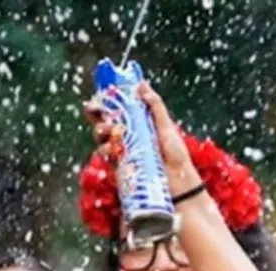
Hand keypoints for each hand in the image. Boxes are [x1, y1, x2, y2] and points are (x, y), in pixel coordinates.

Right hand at [83, 84, 201, 195]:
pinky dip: (105, 150)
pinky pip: (107, 157)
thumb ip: (155, 106)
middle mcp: (127, 137)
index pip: (115, 110)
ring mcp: (122, 152)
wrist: (179, 181)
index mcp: (137, 124)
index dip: (105, 102)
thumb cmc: (176, 154)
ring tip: (106, 130)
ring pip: (102, 138)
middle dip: (96, 114)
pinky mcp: (120, 167)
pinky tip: (111, 149)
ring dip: (100, 131)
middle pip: (103, 122)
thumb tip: (141, 84)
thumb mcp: (166, 126)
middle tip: (96, 110)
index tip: (100, 95)